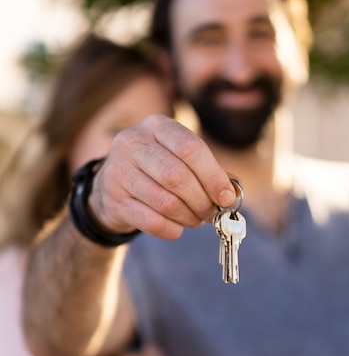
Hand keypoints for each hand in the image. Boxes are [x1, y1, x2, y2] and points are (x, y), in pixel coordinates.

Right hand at [89, 115, 235, 239]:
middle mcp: (132, 142)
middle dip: (202, 200)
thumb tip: (230, 195)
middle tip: (212, 213)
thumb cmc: (157, 171)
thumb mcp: (179, 159)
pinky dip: (172, 229)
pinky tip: (177, 227)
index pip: (190, 148)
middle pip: (177, 176)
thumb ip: (207, 172)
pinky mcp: (114, 200)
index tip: (226, 197)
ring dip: (189, 217)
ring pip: (166, 202)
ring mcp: (118, 171)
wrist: (112, 187)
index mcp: (156, 125)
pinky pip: (152, 222)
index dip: (213, 176)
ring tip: (196, 220)